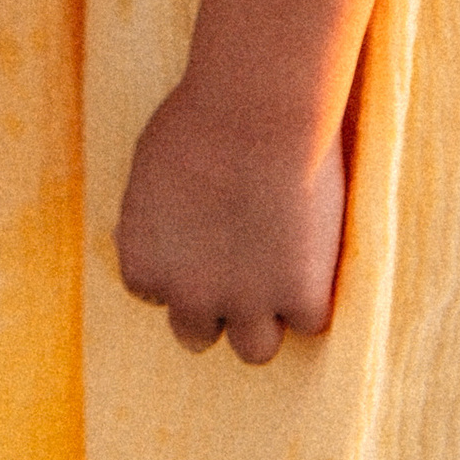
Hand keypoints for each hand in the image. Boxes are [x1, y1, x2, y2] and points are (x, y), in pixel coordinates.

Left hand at [117, 76, 344, 361]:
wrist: (258, 109)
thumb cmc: (202, 118)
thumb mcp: (149, 166)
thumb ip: (150, 217)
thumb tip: (150, 242)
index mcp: (144, 265)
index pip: (154, 294)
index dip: (181, 266)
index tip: (201, 234)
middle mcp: (189, 296)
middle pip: (194, 334)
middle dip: (215, 303)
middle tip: (240, 263)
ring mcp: (247, 304)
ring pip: (253, 350)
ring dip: (264, 319)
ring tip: (279, 272)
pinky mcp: (300, 297)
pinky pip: (310, 321)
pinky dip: (315, 293)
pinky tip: (315, 250)